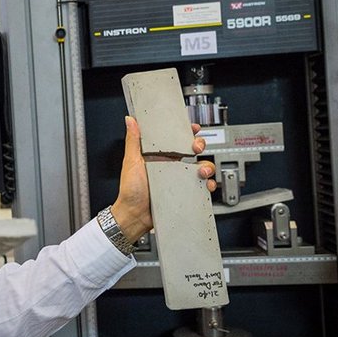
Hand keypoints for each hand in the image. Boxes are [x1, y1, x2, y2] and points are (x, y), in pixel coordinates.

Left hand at [110, 117, 216, 241]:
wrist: (135, 215)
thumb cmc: (130, 191)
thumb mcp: (131, 161)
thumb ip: (133, 140)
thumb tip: (130, 121)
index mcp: (159, 156)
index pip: (175, 139)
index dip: (186, 132)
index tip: (192, 127)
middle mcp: (171, 166)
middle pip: (192, 151)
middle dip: (199, 145)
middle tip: (195, 148)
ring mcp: (179, 179)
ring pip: (201, 167)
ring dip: (207, 166)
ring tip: (201, 171)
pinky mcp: (184, 192)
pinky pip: (201, 187)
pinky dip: (208, 185)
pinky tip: (205, 185)